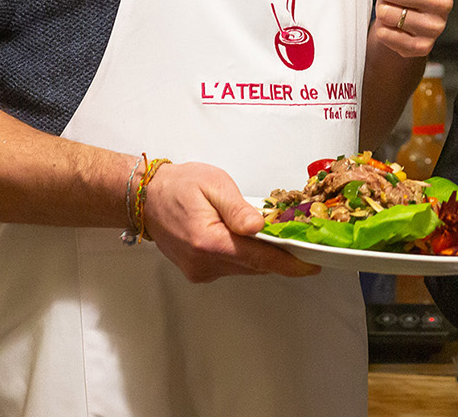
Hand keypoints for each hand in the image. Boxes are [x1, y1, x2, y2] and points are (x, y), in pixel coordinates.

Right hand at [141, 162, 318, 282]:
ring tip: (278, 234)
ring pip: (245, 268)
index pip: (259, 258)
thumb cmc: (179, 186)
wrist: (145, 197)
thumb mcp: (214, 185)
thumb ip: (238, 209)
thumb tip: (259, 227)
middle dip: (281, 255)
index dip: (289, 264)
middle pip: (255, 265)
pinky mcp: (198, 271)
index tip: (312, 266)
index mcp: (208, 241)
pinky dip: (246, 255)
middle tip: (303, 240)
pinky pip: (233, 266)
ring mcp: (199, 270)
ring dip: (263, 254)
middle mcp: (203, 263)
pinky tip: (250, 238)